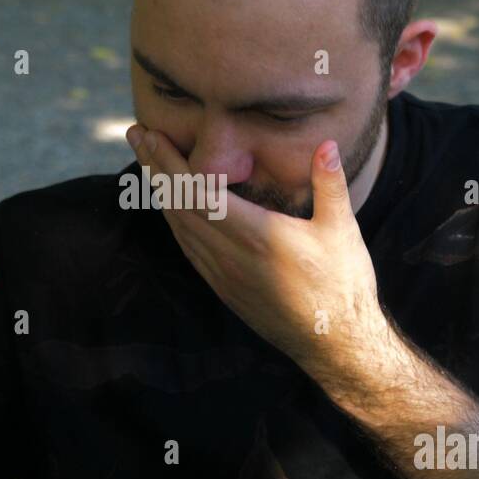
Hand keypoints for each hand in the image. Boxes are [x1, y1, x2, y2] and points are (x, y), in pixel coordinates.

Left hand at [126, 126, 388, 386]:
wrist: (333, 343)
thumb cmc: (342, 284)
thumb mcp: (342, 230)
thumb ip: (330, 183)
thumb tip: (326, 143)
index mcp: (256, 235)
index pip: (197, 191)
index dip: (170, 161)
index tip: (152, 134)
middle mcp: (230, 255)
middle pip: (178, 204)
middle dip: (155, 167)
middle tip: (135, 135)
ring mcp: (222, 275)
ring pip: (178, 227)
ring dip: (159, 191)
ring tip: (147, 162)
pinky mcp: (223, 288)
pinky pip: (188, 248)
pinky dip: (173, 220)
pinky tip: (169, 206)